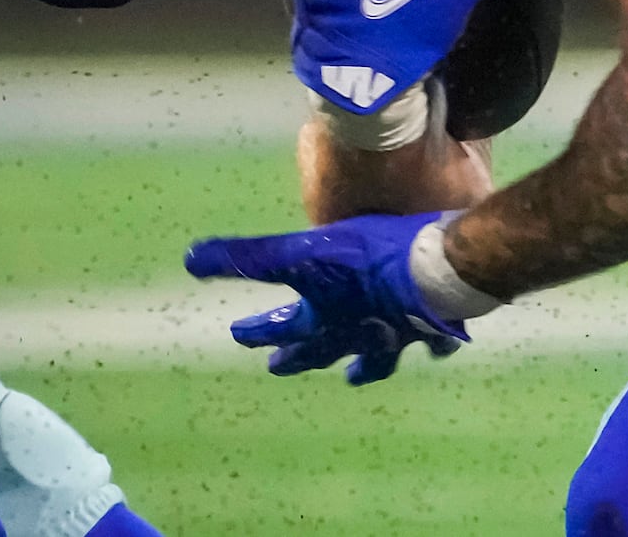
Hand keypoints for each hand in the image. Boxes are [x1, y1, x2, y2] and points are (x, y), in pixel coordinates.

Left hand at [185, 211, 468, 382]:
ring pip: (375, 359)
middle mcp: (355, 335)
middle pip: (321, 350)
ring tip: (355, 378)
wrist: (434, 269)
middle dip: (299, 357)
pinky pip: (432, 344)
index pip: (279, 328)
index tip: (238, 336)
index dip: (257, 331)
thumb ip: (247, 256)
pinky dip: (432, 348)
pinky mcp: (433, 326)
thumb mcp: (298, 250)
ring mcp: (396, 335)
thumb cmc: (365, 258)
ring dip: (361, 368)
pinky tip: (438, 350)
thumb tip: (189, 259)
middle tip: (278, 368)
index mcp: (323, 318)